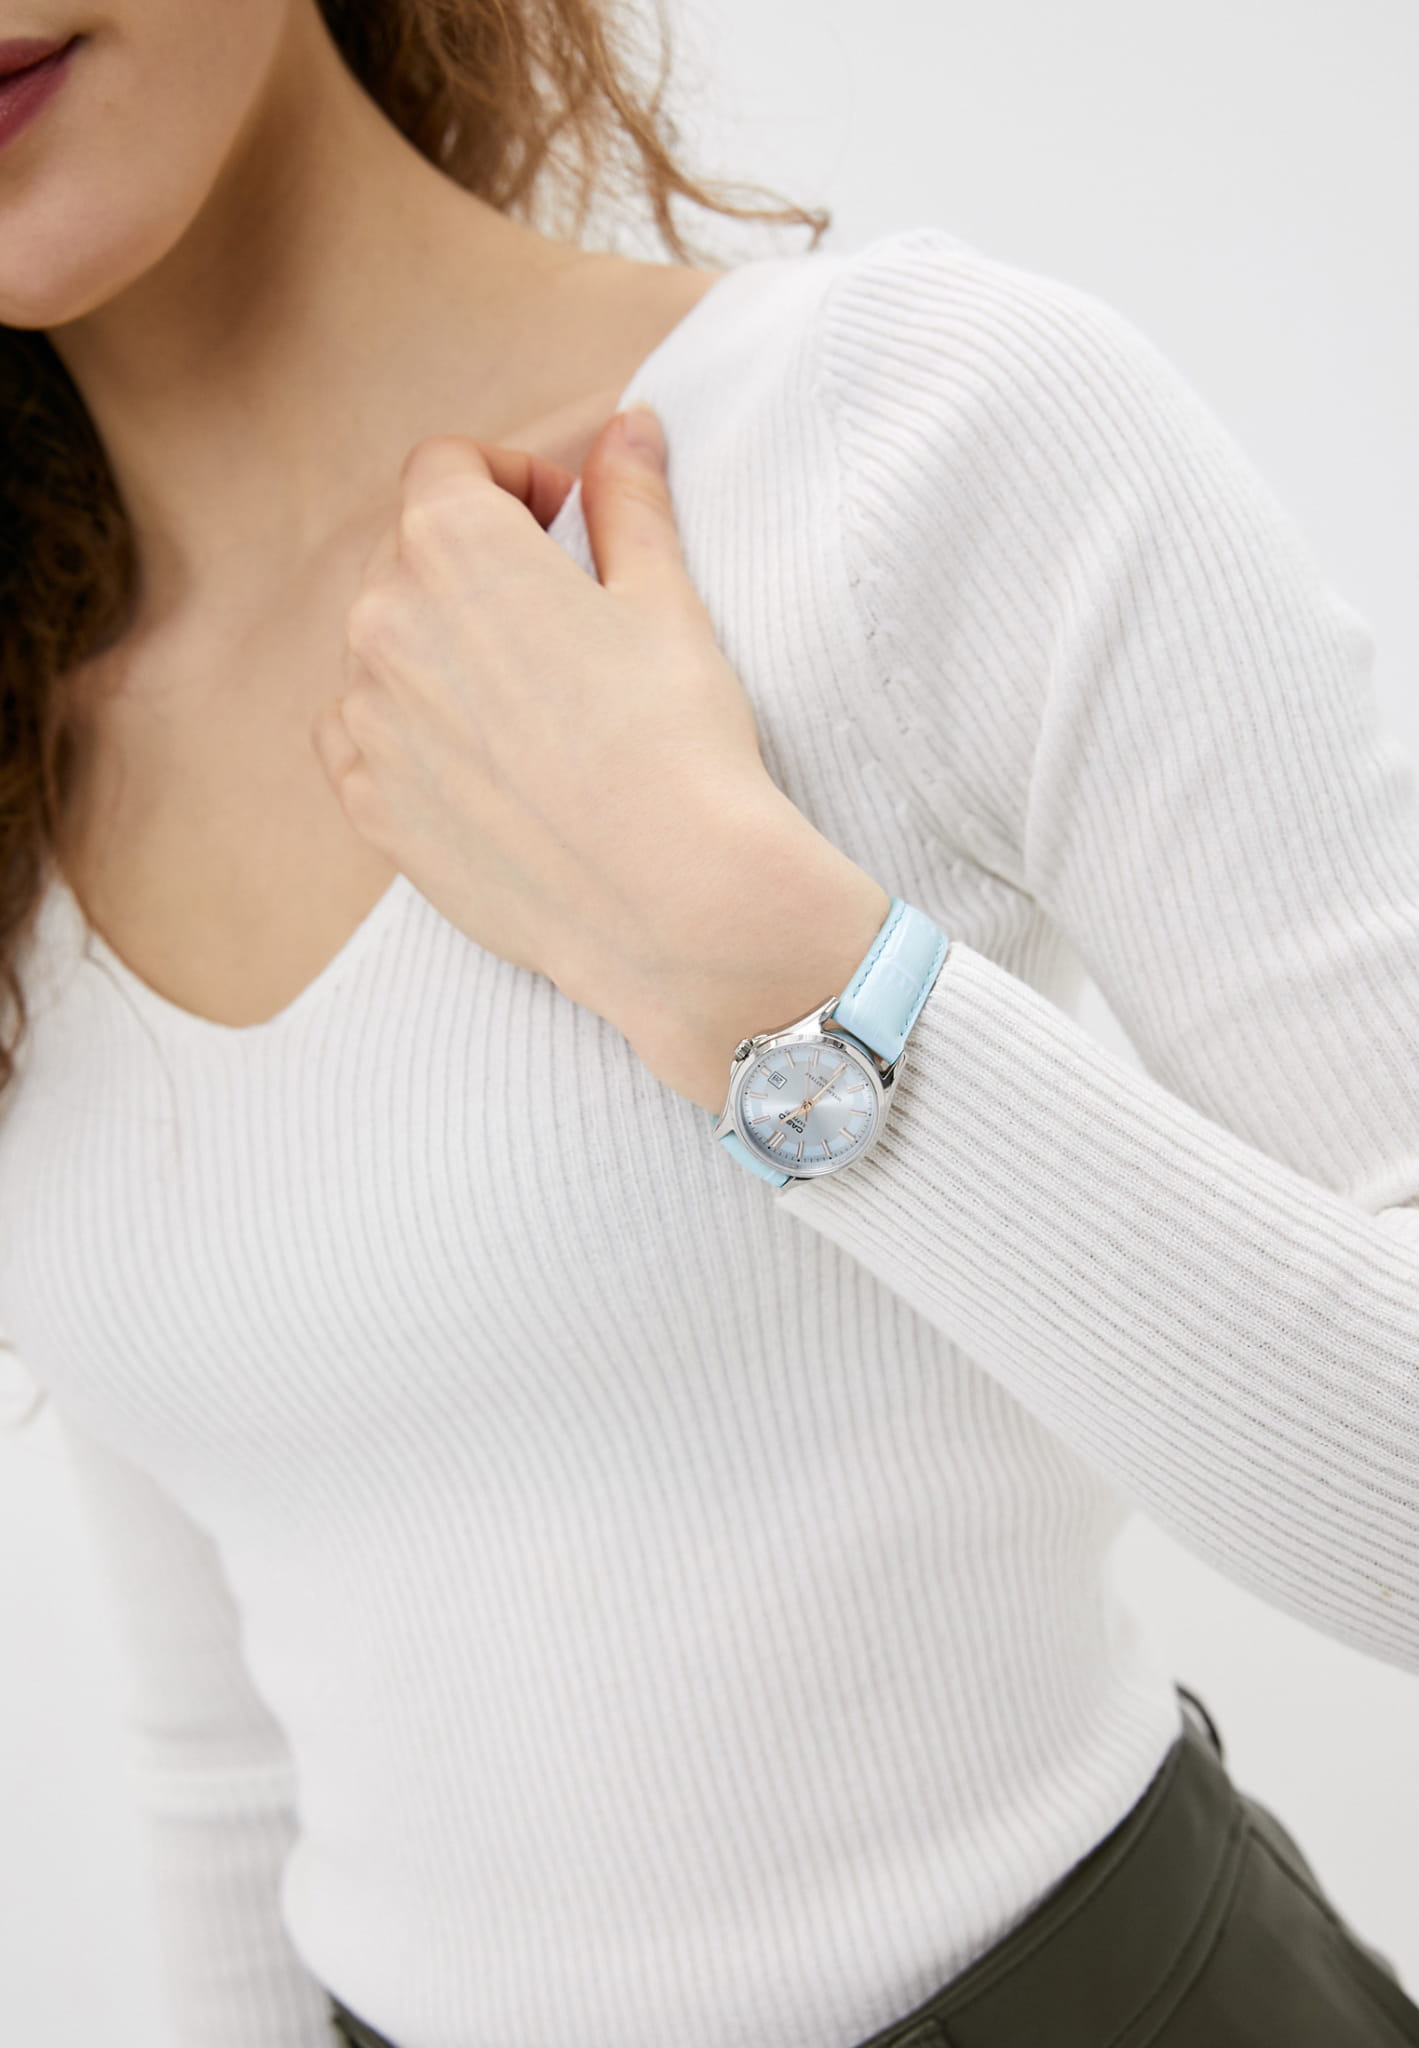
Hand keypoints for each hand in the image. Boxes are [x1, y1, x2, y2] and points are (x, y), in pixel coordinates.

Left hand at [310, 403, 890, 1111]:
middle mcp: (383, 620)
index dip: (510, 478)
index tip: (564, 521)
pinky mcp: (369, 805)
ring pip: (385, 650)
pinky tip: (487, 762)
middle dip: (476, 566)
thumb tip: (625, 427)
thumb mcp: (665, 599)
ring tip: (531, 704)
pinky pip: (364, 738)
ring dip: (441, 651)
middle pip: (410, 556)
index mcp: (454, 545)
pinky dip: (408, 732)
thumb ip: (630, 502)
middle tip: (560, 616)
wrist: (671, 895)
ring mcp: (366, 720)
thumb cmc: (678, 738)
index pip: (446, 465)